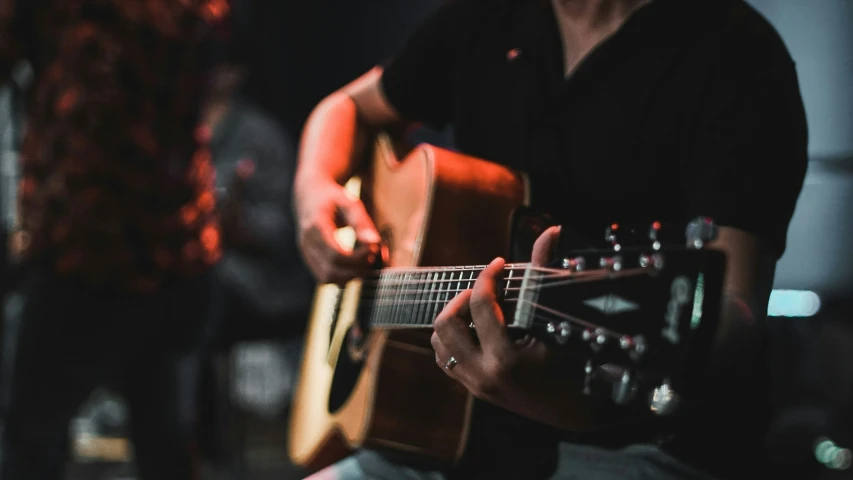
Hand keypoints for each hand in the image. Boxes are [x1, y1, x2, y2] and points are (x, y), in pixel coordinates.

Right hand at [294, 176, 380, 283]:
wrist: (309, 196)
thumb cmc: (333, 198)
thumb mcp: (349, 203)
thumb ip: (361, 223)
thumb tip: (374, 243)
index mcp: (316, 226)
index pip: (335, 254)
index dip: (357, 258)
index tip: (374, 249)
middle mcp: (307, 242)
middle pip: (331, 269)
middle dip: (356, 269)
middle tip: (372, 257)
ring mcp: (306, 253)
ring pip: (327, 278)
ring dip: (349, 276)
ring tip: (364, 262)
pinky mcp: (309, 260)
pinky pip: (325, 277)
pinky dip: (342, 276)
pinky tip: (354, 265)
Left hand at [431, 226, 587, 427]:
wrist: (574, 410)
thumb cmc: (574, 361)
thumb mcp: (556, 318)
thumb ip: (545, 271)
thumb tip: (551, 230)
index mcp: (507, 358)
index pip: (480, 305)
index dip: (487, 276)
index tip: (499, 264)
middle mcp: (484, 374)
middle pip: (446, 323)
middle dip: (461, 297)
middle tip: (484, 289)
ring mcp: (474, 384)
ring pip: (438, 341)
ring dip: (454, 317)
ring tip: (478, 307)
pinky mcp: (471, 388)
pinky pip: (443, 357)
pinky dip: (451, 337)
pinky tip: (474, 327)